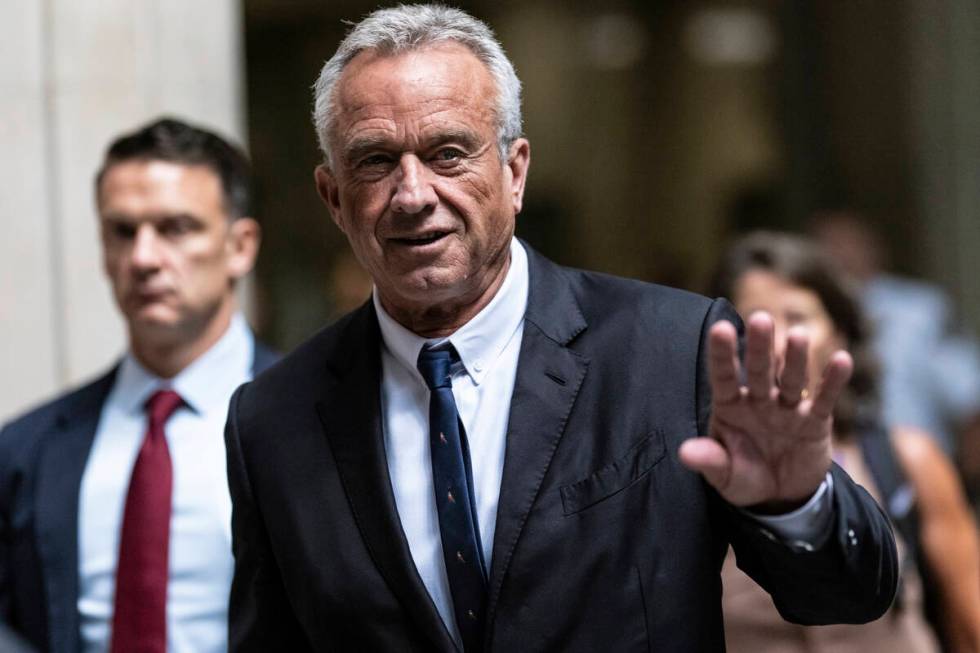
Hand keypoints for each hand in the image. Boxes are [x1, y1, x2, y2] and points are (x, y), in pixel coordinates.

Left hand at [679, 312, 852, 510]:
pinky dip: (832, 381)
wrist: (780, 495)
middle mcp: (758, 400)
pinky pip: (823, 399)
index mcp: (730, 406)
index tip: (720, 329)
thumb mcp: (723, 475)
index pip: (724, 377)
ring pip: (791, 379)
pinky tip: (842, 360)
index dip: (722, 355)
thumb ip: (708, 461)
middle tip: (760, 318)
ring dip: (795, 358)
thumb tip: (684, 453)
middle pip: (759, 370)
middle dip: (760, 346)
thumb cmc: (744, 476)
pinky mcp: (814, 421)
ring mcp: (787, 408)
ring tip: (798, 335)